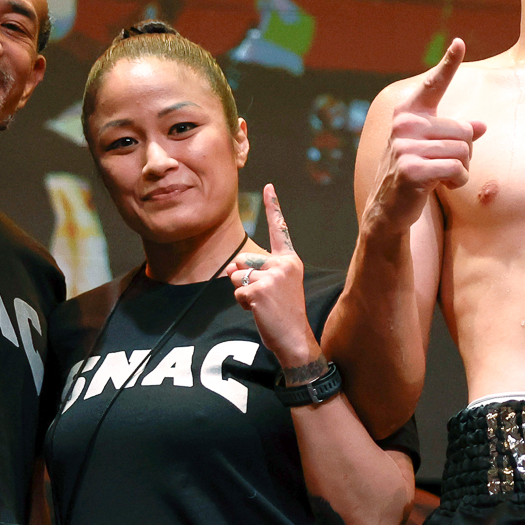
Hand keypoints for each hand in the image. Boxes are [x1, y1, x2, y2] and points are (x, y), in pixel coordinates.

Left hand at [229, 185, 321, 361]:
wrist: (295, 339)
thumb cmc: (284, 313)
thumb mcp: (274, 287)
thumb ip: (254, 271)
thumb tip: (230, 269)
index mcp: (290, 260)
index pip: (279, 230)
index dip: (273, 206)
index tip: (268, 185)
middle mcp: (283, 264)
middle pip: (243, 260)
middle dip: (245, 279)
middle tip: (266, 298)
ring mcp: (271, 276)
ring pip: (236, 277)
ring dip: (243, 293)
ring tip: (263, 305)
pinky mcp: (259, 290)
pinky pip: (237, 293)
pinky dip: (243, 305)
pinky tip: (259, 311)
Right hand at [364, 39, 480, 239]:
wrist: (389, 206)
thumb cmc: (417, 171)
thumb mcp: (435, 148)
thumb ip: (456, 134)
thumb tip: (481, 126)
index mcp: (409, 112)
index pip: (433, 84)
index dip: (448, 63)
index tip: (459, 42)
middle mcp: (404, 124)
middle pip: (465, 131)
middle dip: (464, 153)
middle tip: (444, 165)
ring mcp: (405, 146)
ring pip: (464, 152)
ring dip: (462, 169)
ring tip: (442, 176)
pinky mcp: (411, 169)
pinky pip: (457, 169)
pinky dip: (458, 181)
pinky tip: (442, 186)